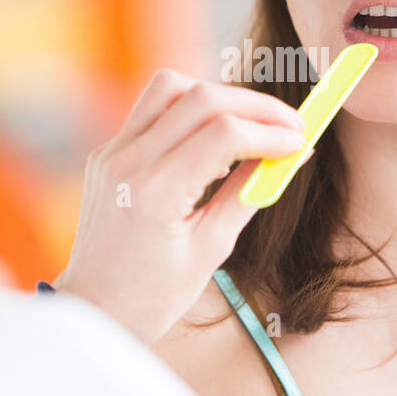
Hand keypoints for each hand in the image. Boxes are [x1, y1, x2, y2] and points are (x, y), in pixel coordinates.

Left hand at [53, 69, 307, 343]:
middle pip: (201, 98)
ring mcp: (111, 152)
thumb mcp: (213, 248)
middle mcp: (127, 163)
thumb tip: (291, 154)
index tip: (300, 140)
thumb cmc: (155, 294)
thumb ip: (250, 192)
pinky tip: (214, 136)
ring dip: (219, 96)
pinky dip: (191, 110)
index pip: (223, 134)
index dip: (270, 132)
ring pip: (171, 87)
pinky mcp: (107, 151)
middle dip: (255, 106)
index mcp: (154, 194)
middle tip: (290, 125)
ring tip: (250, 124)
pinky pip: (152, 108)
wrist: (96, 308)